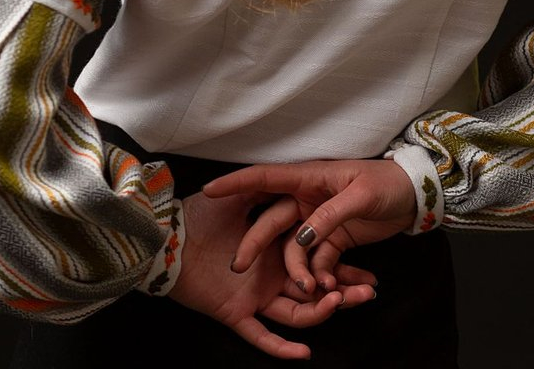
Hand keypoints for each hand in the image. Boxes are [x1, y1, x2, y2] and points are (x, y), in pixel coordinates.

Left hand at [167, 191, 377, 359]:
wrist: (164, 238)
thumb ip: (264, 192)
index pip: (318, 262)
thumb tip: (289, 181)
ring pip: (297, 312)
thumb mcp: (238, 199)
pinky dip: (280, 347)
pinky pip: (261, 336)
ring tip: (339, 302)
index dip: (344, 267)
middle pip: (315, 290)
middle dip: (345, 292)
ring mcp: (254, 296)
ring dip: (321, 312)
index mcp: (275, 250)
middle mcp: (269, 275)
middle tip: (369, 291)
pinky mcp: (236, 312)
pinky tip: (303, 353)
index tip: (369, 271)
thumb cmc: (197, 215)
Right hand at [202, 159, 415, 295]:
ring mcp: (317, 224)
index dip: (234, 183)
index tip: (209, 191)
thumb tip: (302, 238)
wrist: (415, 196)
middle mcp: (305, 201)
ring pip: (294, 252)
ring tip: (316, 289)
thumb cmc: (387, 184)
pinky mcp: (332, 242)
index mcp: (307, 179)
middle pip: (270, 224)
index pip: (263, 178)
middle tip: (238, 267)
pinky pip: (318, 264)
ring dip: (301, 272)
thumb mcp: (360, 194)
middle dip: (254, 246)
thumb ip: (329, 215)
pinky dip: (323, 278)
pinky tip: (332, 292)